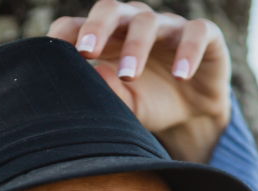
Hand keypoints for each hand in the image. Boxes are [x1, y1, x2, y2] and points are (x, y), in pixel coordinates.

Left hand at [46, 0, 231, 162]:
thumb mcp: (128, 107)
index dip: (65, 36)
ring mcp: (168, 26)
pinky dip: (188, 52)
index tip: (53, 59)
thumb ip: (110, 95)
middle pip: (110, 10)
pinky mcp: (205, 35)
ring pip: (149, 22)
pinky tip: (180, 75)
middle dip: (96, 28)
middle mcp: (134, 24)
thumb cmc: (151, 103)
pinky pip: (197, 33)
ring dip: (136, 47)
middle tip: (86, 52)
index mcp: (107, 39)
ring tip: (129, 76)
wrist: (193, 113)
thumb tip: (94, 76)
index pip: (78, 26)